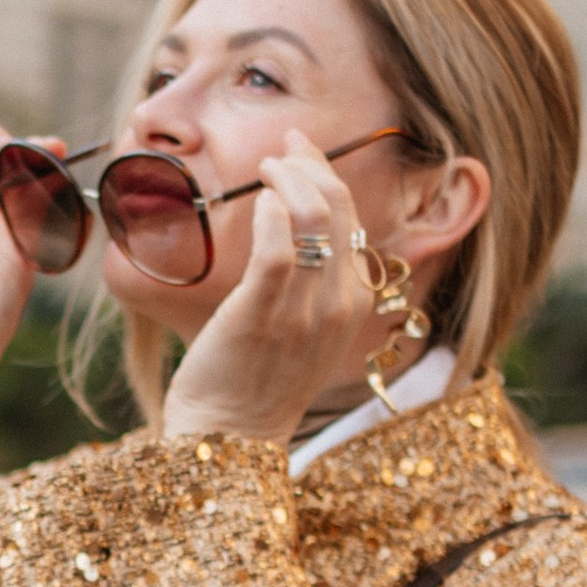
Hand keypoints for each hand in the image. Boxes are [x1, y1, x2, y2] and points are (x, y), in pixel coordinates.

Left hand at [161, 134, 378, 444]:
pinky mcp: (263, 313)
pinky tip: (256, 201)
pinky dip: (269, 212)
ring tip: (264, 167)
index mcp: (354, 304)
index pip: (351, 219)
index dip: (328, 175)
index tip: (300, 152)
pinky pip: (277, 246)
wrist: (232, 436)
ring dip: (287, 178)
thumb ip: (311, 284)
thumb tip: (293, 229)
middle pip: (337, 208)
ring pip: (312, 217)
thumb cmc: (257, 381)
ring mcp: (304, 310)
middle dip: (310, 164)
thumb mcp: (304, 330)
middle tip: (281, 150)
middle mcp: (339, 304)